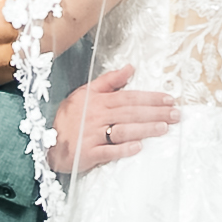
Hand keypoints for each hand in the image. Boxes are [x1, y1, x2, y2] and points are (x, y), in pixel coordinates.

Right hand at [53, 72, 177, 175]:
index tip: (169, 99)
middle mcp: (97, 116)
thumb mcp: (85, 92)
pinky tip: (137, 148)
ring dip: (144, 129)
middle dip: (155, 113)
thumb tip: (130, 68)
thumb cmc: (70, 117)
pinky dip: (122, 149)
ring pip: (122, 130)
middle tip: (175, 114)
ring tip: (164, 128)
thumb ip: (109, 80)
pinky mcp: (88, 153)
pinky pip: (107, 151)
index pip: (129, 97)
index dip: (150, 98)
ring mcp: (92, 135)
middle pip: (130, 113)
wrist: (46, 140)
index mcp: (99, 101)